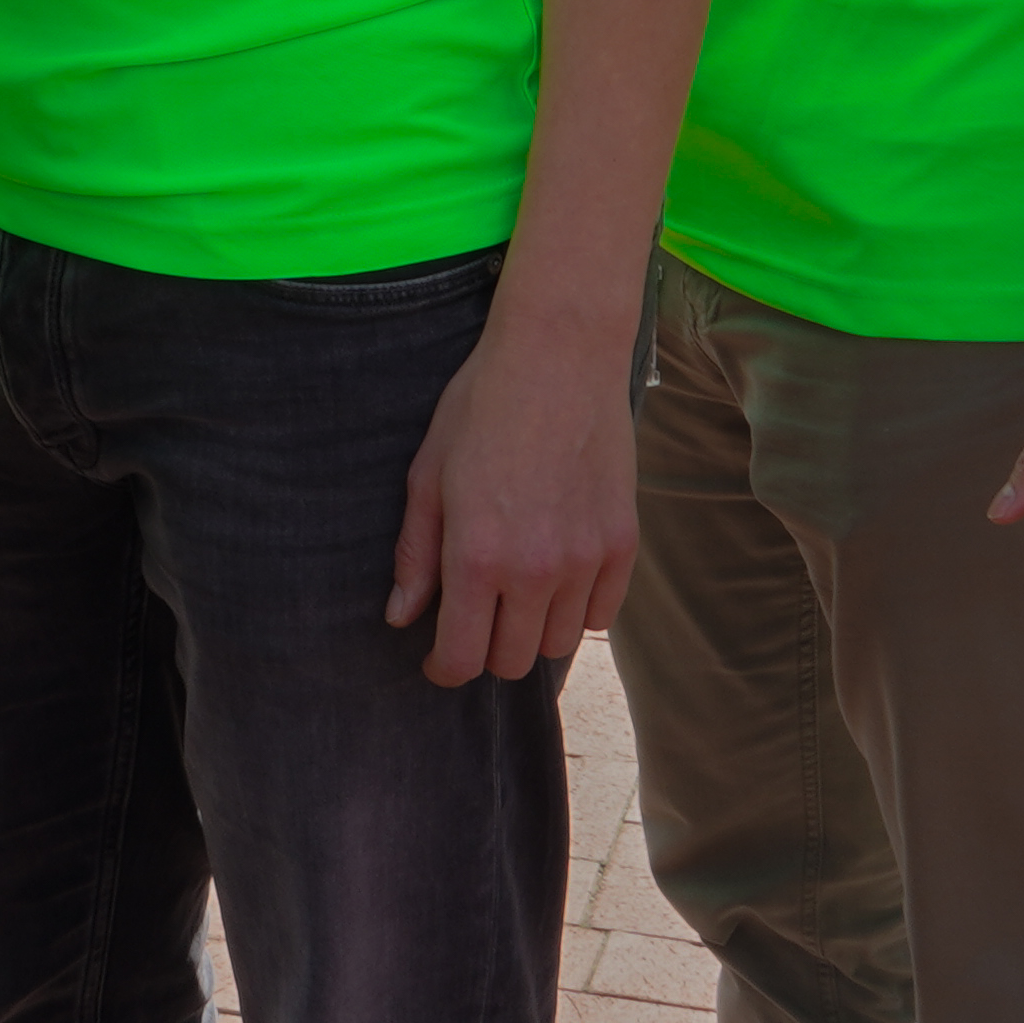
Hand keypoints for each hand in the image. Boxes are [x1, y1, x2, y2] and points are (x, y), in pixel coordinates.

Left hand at [388, 287, 633, 689]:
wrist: (560, 354)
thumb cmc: (482, 405)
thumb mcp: (428, 472)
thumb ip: (415, 553)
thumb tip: (400, 616)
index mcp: (476, 554)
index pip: (462, 658)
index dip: (444, 669)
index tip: (438, 660)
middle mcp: (534, 569)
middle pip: (511, 662)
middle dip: (486, 649)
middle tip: (475, 616)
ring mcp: (585, 559)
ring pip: (558, 645)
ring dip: (532, 631)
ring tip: (517, 592)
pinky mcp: (623, 543)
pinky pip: (600, 616)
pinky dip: (576, 611)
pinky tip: (558, 578)